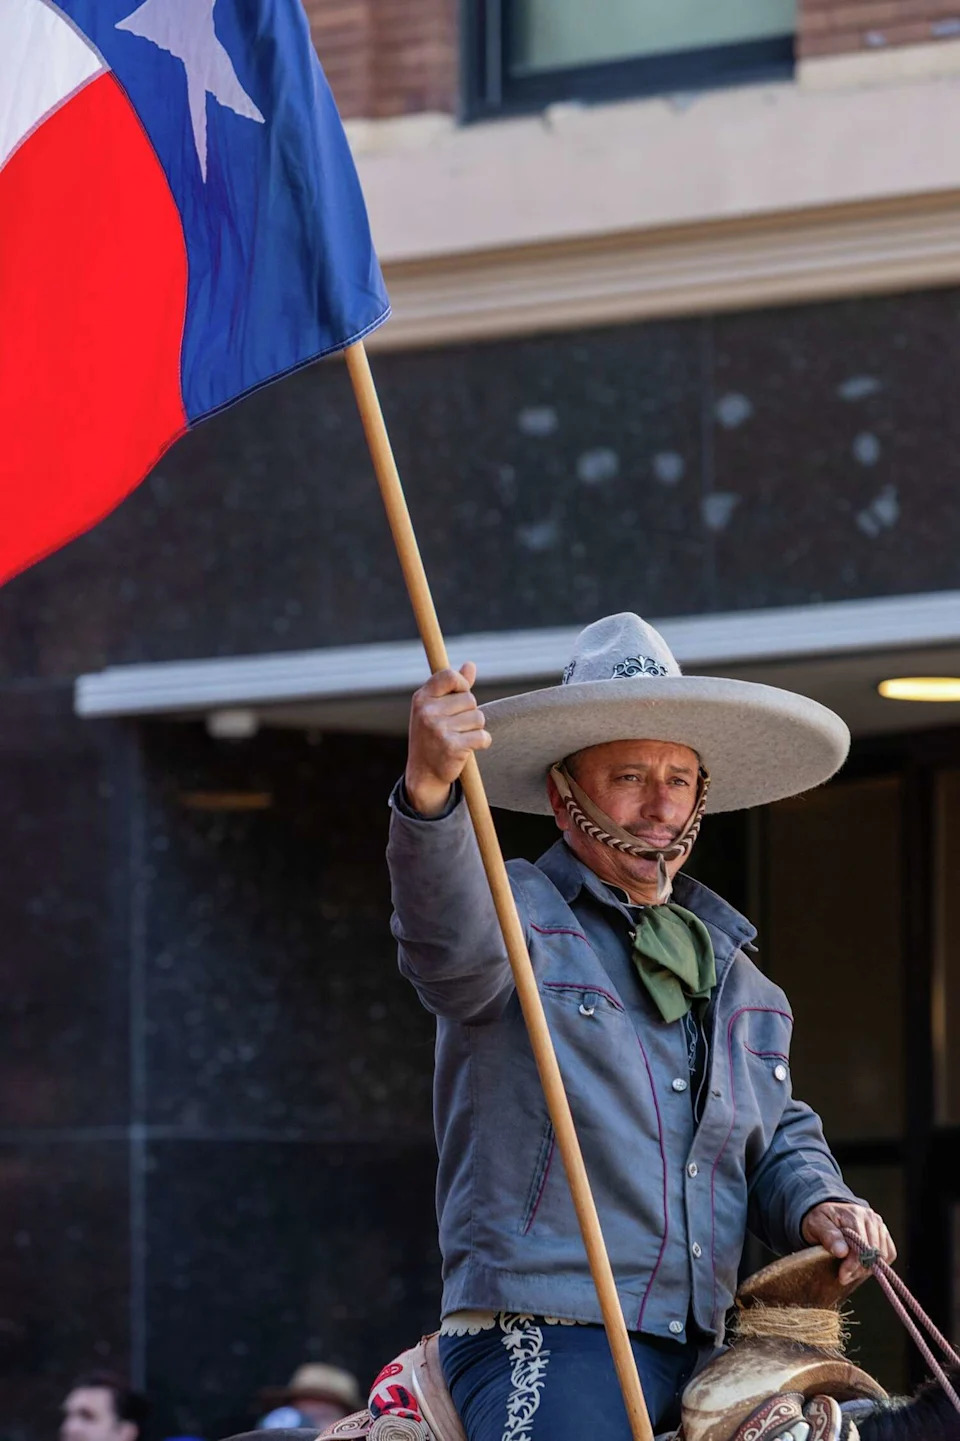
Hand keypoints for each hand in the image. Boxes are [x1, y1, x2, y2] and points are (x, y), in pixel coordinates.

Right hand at [404, 662, 490, 816]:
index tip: (461, 694)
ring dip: (475, 728)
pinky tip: (469, 748)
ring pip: (478, 717)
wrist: (423, 772)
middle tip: (456, 726)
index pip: (449, 676)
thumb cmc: (432, 735)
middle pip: (470, 699)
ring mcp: (438, 729)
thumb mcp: (436, 708)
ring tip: (460, 737)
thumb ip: (454, 687)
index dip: (462, 683)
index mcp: (422, 698)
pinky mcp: (452, 747)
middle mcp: (427, 712)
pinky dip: (482, 742)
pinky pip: (482, 736)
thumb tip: (470, 665)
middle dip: (469, 713)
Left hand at [801, 1200, 896, 1285]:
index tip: (842, 1276)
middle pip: (873, 1253)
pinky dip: (878, 1264)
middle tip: (845, 1276)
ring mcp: (879, 1225)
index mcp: (854, 1214)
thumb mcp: (816, 1225)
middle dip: (858, 1269)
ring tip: (851, 1271)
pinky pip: (889, 1254)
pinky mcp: (884, 1233)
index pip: (861, 1245)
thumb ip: (828, 1236)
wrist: (827, 1213)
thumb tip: (841, 1251)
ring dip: (867, 1268)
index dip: (852, 1264)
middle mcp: (870, 1218)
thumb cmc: (820, 1220)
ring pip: (882, 1256)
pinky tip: (862, 1265)